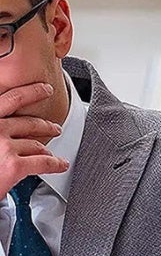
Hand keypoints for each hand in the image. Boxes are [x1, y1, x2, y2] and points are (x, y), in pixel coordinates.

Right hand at [0, 82, 68, 199]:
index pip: (11, 99)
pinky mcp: (14, 166)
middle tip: (53, 127)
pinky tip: (60, 164)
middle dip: (45, 125)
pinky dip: (56, 164)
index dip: (31, 92)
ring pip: (36, 145)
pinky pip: (43, 162)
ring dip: (47, 150)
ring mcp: (4, 146)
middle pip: (28, 123)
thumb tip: (5, 129)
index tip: (42, 89)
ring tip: (52, 153)